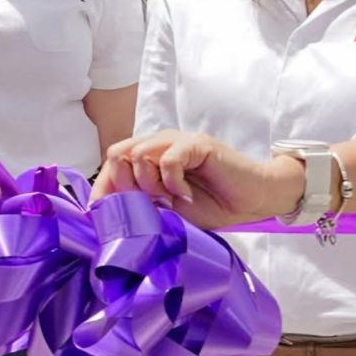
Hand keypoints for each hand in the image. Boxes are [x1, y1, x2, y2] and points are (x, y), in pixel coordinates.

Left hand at [95, 130, 304, 230]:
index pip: (112, 163)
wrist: (253, 199)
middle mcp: (160, 144)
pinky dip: (172, 182)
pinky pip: (168, 159)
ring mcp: (178, 141)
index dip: (103, 188)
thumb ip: (143, 205)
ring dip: (149, 184)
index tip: (101, 215)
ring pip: (138, 154)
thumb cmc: (213, 205)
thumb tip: (110, 212)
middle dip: (126, 186)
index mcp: (150, 157)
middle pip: (118, 154)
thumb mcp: (169, 211)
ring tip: (171, 198)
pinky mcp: (197, 143)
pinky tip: (186, 194)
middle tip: (150, 204)